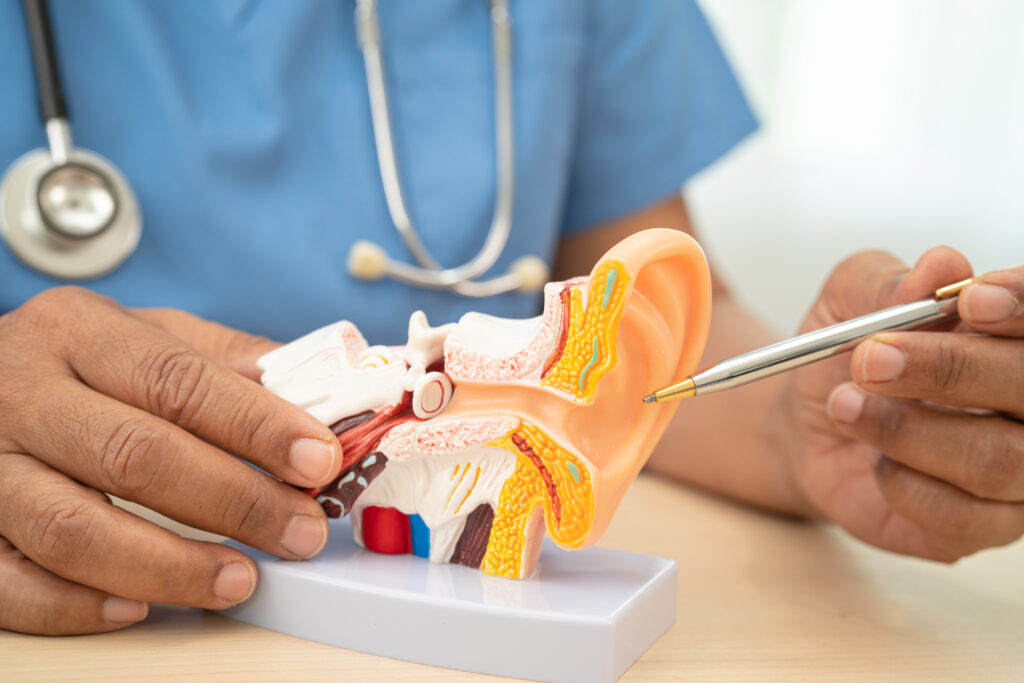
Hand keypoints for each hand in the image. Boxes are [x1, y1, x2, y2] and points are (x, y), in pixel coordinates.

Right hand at [0, 288, 341, 634]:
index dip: (256, 426)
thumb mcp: (146, 335)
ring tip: (238, 581)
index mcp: (79, 331)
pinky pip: (8, 582)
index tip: (318, 461)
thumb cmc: (77, 362)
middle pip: (134, 454)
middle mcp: (21, 391)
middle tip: (299, 532)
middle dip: (234, 502)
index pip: (177, 380)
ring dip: (168, 565)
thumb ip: (228, 364)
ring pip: (71, 528)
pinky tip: (137, 608)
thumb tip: (325, 401)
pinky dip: (75, 605)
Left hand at [783, 248, 1023, 561]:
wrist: (804, 424)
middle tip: (870, 357)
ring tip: (845, 404)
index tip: (971, 300)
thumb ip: (888, 283)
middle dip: (951, 370)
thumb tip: (939, 266)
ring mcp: (1017, 474)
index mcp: (1012, 339)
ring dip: (908, 430)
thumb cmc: (844, 354)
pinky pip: (962, 518)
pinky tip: (875, 463)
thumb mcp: (847, 301)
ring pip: (999, 460)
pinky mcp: (982, 528)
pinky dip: (904, 485)